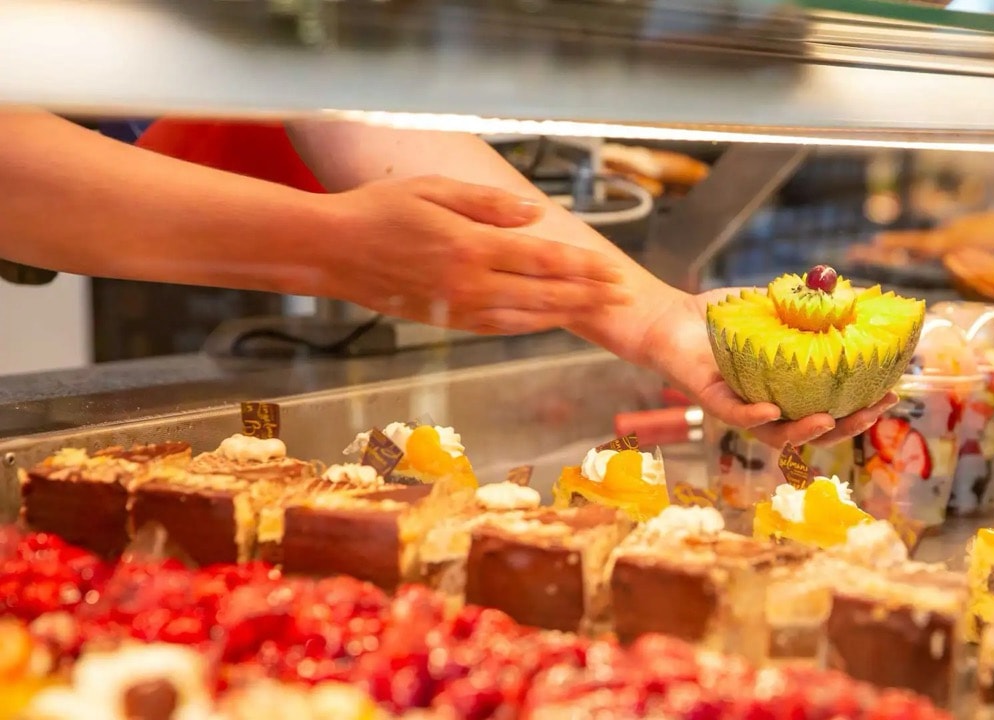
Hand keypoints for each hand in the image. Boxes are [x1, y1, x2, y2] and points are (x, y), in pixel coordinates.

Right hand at [318, 176, 628, 333]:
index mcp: (471, 247)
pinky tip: (550, 322)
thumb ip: (489, 204)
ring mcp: (458, 308)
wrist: (331, 252)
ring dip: (568, 314)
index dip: (585, 269)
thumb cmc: (379, 211)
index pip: (544, 260)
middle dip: (589, 296)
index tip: (615, 272)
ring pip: (527, 317)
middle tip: (623, 297)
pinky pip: (500, 327)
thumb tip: (536, 214)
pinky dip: (532, 326)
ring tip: (599, 311)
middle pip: (545, 294)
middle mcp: (470, 284)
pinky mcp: (446, 322)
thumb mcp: (434, 189)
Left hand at [636, 287, 897, 447]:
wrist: (669, 317)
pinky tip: (775, 412)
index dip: (861, 407)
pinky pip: (736, 415)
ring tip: (830, 420)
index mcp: (786, 391)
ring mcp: (739, 406)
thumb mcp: (774, 308)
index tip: (891, 393)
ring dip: (806, 431)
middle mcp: (766, 406)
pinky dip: (755, 416)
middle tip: (875, 410)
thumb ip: (809, 305)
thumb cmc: (722, 317)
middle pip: (812, 430)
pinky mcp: (710, 399)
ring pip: (777, 434)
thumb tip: (854, 292)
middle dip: (848, 425)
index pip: (830, 408)